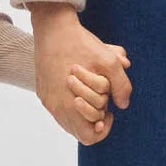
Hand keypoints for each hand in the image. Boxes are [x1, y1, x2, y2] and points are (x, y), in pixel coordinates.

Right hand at [29, 3, 130, 143]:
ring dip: (83, 111)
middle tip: (101, 100)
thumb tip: (123, 105)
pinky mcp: (42, 91)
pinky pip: (58, 109)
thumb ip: (122, 86)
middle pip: (79, 131)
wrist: (53, 28)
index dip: (104, 128)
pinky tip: (79, 86)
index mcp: (70, 104)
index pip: (89, 137)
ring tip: (91, 92)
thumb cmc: (81, 45)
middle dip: (95, 117)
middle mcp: (56, 106)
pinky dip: (71, 104)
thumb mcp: (109, 62)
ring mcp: (47, 99)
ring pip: (68, 121)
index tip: (109, 111)